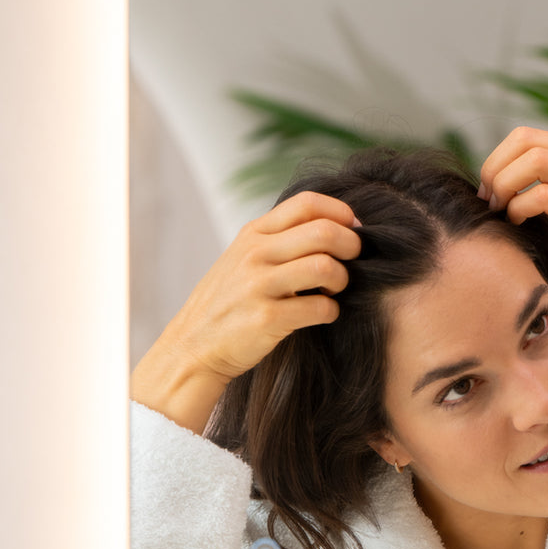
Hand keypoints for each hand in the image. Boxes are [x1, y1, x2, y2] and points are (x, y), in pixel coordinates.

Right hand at [132, 191, 361, 433]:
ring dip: (343, 280)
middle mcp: (255, 254)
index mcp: (254, 233)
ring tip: (333, 290)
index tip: (352, 230)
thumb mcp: (243, 257)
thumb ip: (279, 239)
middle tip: (353, 261)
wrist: (194, 345)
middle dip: (352, 246)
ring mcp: (259, 285)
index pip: (307, 203)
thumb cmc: (229, 301)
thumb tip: (335, 227)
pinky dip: (331, 311)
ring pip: (326, 268)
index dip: (341, 213)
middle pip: (324, 232)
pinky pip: (321, 308)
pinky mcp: (267, 318)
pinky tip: (322, 314)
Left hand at [478, 127, 547, 276]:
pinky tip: (519, 221)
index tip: (489, 190)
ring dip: (504, 184)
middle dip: (494, 168)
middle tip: (488, 199)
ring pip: (532, 160)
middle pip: (523, 140)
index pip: (525, 137)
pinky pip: (544, 195)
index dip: (497, 159)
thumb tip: (510, 207)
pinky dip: (521, 207)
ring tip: (500, 208)